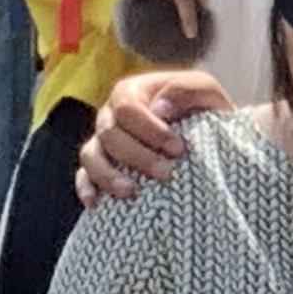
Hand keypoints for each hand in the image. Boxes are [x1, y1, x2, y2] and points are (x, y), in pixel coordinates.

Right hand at [76, 70, 220, 208]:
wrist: (208, 131)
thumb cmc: (204, 108)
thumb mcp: (205, 90)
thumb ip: (184, 90)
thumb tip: (160, 108)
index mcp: (131, 93)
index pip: (127, 108)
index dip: (150, 130)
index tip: (178, 149)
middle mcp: (111, 115)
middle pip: (109, 134)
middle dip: (138, 156)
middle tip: (167, 173)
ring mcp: (103, 141)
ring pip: (91, 155)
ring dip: (108, 175)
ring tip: (131, 192)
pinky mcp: (101, 165)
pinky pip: (83, 176)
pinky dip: (87, 188)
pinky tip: (97, 203)